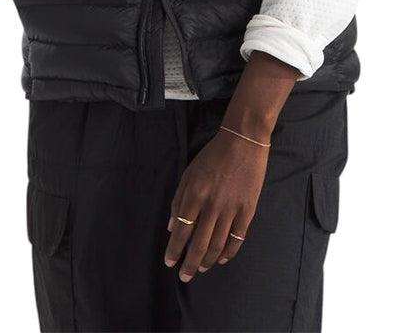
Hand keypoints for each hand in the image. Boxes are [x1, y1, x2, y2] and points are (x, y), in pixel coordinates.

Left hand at [163, 125, 269, 281]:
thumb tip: (170, 226)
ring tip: (200, 269)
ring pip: (217, 245)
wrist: (243, 141)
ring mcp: (231, 208)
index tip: (169, 262)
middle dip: (189, 263)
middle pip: (199, 244)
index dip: (174, 249)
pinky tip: (222, 259)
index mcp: (194, 194)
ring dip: (207, 261)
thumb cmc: (212, 155)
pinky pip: (237, 238)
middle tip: (184, 276)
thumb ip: (178, 199)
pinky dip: (229, 252)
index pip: (181, 230)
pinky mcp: (247, 209)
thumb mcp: (189, 173)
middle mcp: (212, 205)